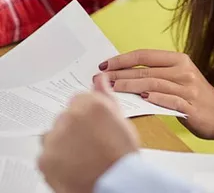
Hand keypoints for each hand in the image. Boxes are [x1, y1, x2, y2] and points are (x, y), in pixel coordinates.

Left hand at [38, 74, 139, 192]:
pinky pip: (47, 153)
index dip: (89, 114)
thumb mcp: (121, 119)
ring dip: (64, 141)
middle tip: (90, 142)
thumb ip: (106, 95)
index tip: (95, 125)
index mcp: (91, 104)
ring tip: (82, 155)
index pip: (80, 99)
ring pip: (55, 134)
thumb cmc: (121, 154)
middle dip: (75, 127)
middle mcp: (70, 117)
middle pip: (66, 116)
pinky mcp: (45, 158)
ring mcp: (55, 138)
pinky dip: (56, 159)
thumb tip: (101, 78)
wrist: (115, 183)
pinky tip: (73, 164)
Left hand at [98, 49, 213, 146]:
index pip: (146, 55)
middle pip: (146, 69)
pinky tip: (141, 99)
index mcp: (180, 60)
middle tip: (100, 78)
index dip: (123, 59)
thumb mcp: (179, 79)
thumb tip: (124, 74)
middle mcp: (184, 71)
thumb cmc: (195, 96)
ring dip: (130, 85)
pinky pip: (169, 100)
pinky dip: (155, 99)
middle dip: (120, 73)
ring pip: (154, 83)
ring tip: (112, 89)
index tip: (104, 64)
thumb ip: (157, 75)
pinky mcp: (190, 106)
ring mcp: (188, 88)